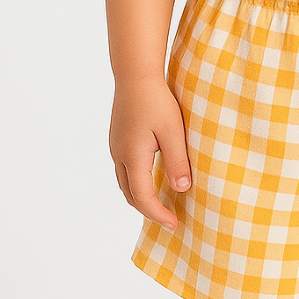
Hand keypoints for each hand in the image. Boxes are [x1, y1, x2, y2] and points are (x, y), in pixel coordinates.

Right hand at [109, 76, 191, 230]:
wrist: (135, 74)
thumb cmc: (156, 100)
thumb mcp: (173, 131)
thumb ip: (177, 162)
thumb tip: (182, 190)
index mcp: (133, 158)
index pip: (143, 198)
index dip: (158, 214)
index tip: (174, 224)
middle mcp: (119, 156)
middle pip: (130, 195)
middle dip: (148, 210)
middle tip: (168, 217)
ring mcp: (116, 147)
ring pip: (125, 183)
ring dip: (141, 197)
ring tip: (160, 203)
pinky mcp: (117, 139)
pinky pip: (124, 170)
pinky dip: (136, 182)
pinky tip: (151, 178)